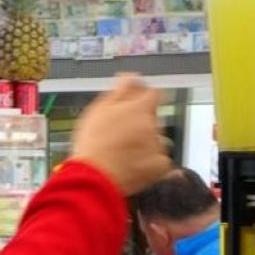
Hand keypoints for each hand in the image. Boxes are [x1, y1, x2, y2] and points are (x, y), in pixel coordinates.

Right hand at [70, 74, 172, 195]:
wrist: (94, 177)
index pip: (154, 94)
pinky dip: (152, 162)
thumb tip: (132, 77)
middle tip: (122, 136)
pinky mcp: (160, 167)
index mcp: (139, 108)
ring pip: (158, 139)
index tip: (136, 106)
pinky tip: (135, 165)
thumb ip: (121, 90)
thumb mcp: (99, 109)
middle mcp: (153, 125)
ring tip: (127, 153)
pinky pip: (162, 160)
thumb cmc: (92, 143)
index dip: (145, 98)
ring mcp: (158, 147)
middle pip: (154, 119)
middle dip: (142, 124)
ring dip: (148, 143)